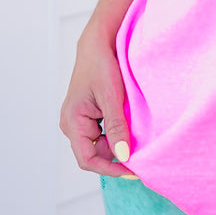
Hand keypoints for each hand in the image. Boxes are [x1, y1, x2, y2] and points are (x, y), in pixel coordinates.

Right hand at [59, 23, 136, 178]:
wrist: (98, 43)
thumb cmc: (102, 65)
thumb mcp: (112, 97)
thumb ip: (116, 128)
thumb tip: (123, 156)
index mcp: (72, 122)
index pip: (88, 159)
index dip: (110, 169)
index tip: (134, 171)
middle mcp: (72, 125)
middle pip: (96, 153)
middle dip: (118, 154)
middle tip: (144, 153)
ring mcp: (80, 120)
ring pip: (102, 143)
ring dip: (120, 141)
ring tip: (139, 134)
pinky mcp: (90, 115)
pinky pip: (104, 132)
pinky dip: (118, 131)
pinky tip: (131, 124)